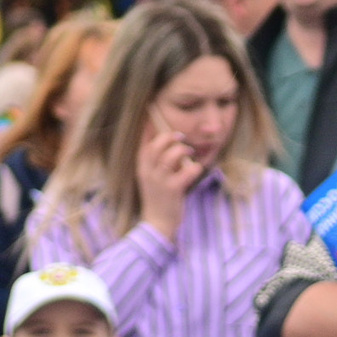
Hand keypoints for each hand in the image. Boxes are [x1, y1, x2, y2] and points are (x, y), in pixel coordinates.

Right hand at [136, 118, 201, 237]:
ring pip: (171, 156)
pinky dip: (194, 168)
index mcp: (142, 167)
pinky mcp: (173, 190)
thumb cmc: (159, 196)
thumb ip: (158, 161)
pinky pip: (187, 171)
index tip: (152, 113)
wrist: (158, 223)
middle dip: (169, 137)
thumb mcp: (153, 177)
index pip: (143, 143)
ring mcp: (159, 181)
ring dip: (183, 150)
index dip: (148, 127)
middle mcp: (148, 172)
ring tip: (190, 153)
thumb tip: (171, 141)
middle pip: (156, 146)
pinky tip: (195, 170)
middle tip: (181, 137)